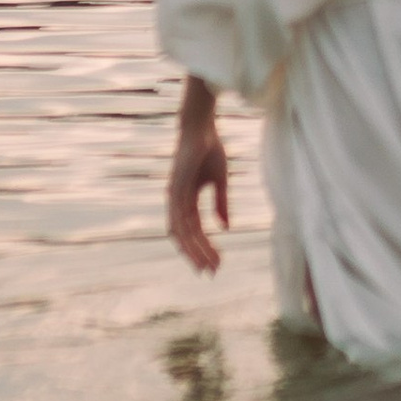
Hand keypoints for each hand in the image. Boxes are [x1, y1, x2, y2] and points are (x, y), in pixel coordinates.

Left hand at [168, 106, 230, 273]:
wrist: (202, 127)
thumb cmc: (210, 149)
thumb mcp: (219, 181)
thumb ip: (221, 204)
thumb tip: (226, 227)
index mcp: (187, 200)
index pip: (193, 231)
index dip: (203, 248)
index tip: (216, 263)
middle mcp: (177, 202)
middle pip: (185, 237)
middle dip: (198, 255)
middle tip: (212, 272)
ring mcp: (174, 197)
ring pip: (182, 233)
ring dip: (195, 250)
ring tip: (209, 265)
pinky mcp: (176, 190)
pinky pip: (181, 218)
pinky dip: (190, 235)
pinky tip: (201, 245)